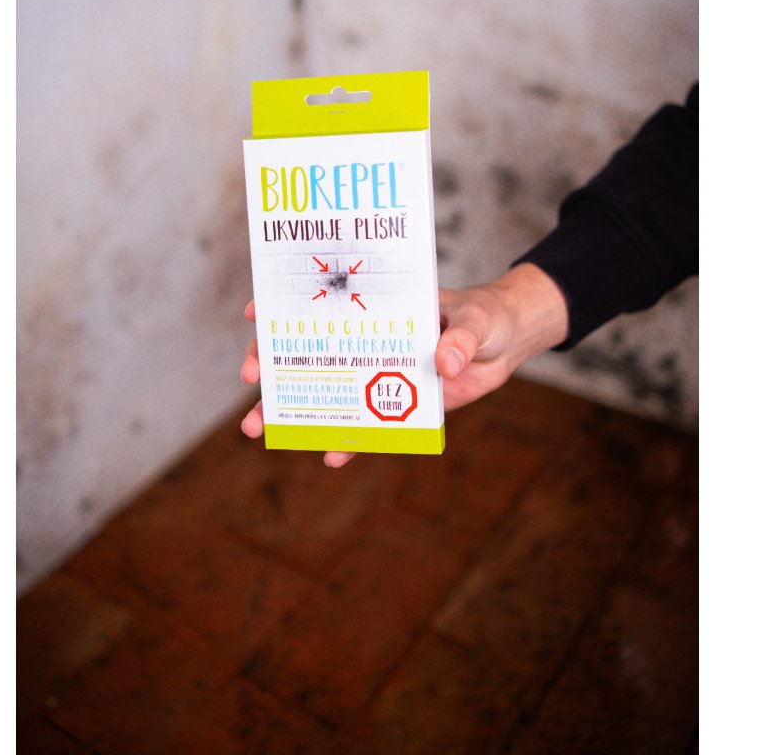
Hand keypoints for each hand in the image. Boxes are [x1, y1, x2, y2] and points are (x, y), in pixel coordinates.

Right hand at [239, 263, 568, 466]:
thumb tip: (444, 362)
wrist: (506, 342)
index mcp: (376, 306)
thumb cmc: (484, 316)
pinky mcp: (396, 402)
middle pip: (308, 349)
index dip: (284, 307)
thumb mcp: (475, 320)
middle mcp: (367, 338)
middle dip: (272, 364)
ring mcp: (378, 371)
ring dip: (291, 409)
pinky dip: (349, 441)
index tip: (256, 315)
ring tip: (257, 429)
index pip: (322, 302)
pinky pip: (365, 425)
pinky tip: (330, 455)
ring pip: (327, 390)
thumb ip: (460, 337)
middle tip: (250, 379)